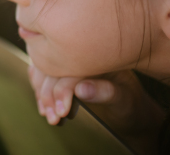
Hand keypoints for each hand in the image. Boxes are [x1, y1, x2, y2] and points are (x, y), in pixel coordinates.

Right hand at [27, 65, 164, 153]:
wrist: (131, 110)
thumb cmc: (131, 104)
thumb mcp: (124, 100)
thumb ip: (105, 92)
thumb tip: (81, 89)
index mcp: (99, 56)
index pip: (71, 68)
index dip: (63, 90)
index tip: (62, 112)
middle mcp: (81, 54)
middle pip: (53, 67)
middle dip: (48, 94)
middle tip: (53, 116)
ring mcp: (69, 60)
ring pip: (43, 69)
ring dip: (41, 93)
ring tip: (47, 114)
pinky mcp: (61, 70)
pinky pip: (41, 73)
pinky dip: (38, 90)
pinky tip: (43, 106)